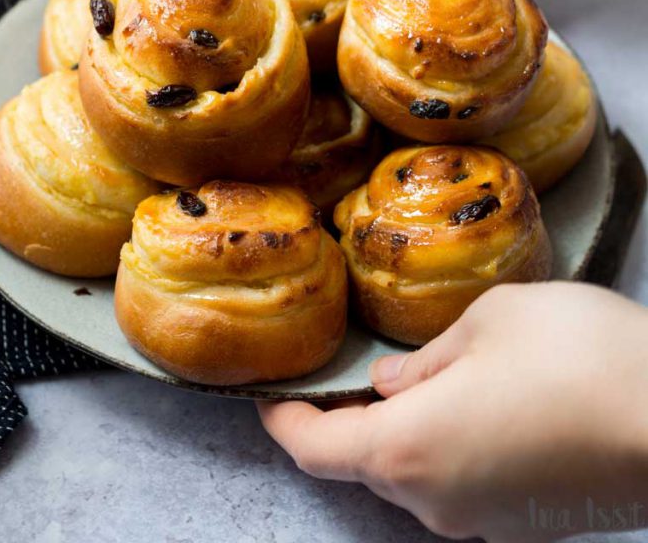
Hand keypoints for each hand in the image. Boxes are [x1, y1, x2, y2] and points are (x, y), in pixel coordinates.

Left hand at [258, 282, 647, 542]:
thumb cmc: (577, 358)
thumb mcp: (488, 323)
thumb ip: (426, 358)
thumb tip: (392, 384)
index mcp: (408, 449)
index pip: (316, 449)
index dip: (286, 421)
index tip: (268, 399)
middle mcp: (436, 502)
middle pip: (366, 465)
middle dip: (350, 421)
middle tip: (354, 372)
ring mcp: (484, 521)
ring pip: (417, 476)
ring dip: (407, 432)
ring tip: (426, 378)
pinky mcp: (526, 523)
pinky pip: (463, 485)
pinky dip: (451, 449)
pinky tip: (480, 405)